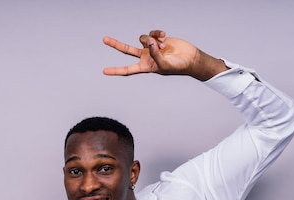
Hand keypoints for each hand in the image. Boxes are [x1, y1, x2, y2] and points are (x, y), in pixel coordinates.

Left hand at [102, 30, 227, 80]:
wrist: (189, 57)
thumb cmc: (177, 66)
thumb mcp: (164, 64)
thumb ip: (155, 54)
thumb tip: (148, 42)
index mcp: (145, 67)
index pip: (127, 70)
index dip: (116, 70)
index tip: (104, 71)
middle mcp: (145, 57)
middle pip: (127, 50)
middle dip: (116, 44)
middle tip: (104, 39)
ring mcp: (150, 47)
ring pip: (143, 38)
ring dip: (152, 40)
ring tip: (163, 46)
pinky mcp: (157, 39)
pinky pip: (152, 33)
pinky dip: (157, 34)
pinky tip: (164, 36)